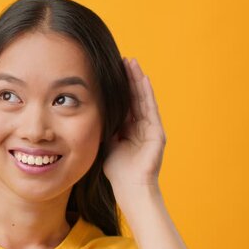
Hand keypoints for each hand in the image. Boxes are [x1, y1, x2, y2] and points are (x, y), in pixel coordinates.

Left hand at [103, 57, 166, 209]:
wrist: (130, 189)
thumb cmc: (117, 171)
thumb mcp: (107, 143)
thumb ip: (104, 128)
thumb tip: (91, 112)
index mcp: (129, 128)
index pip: (124, 101)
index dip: (119, 86)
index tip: (111, 69)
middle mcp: (142, 126)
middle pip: (135, 96)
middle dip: (128, 78)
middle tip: (123, 58)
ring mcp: (151, 129)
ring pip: (143, 99)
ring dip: (138, 80)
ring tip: (132, 63)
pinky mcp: (157, 134)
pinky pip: (151, 110)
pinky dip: (147, 94)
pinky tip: (143, 79)